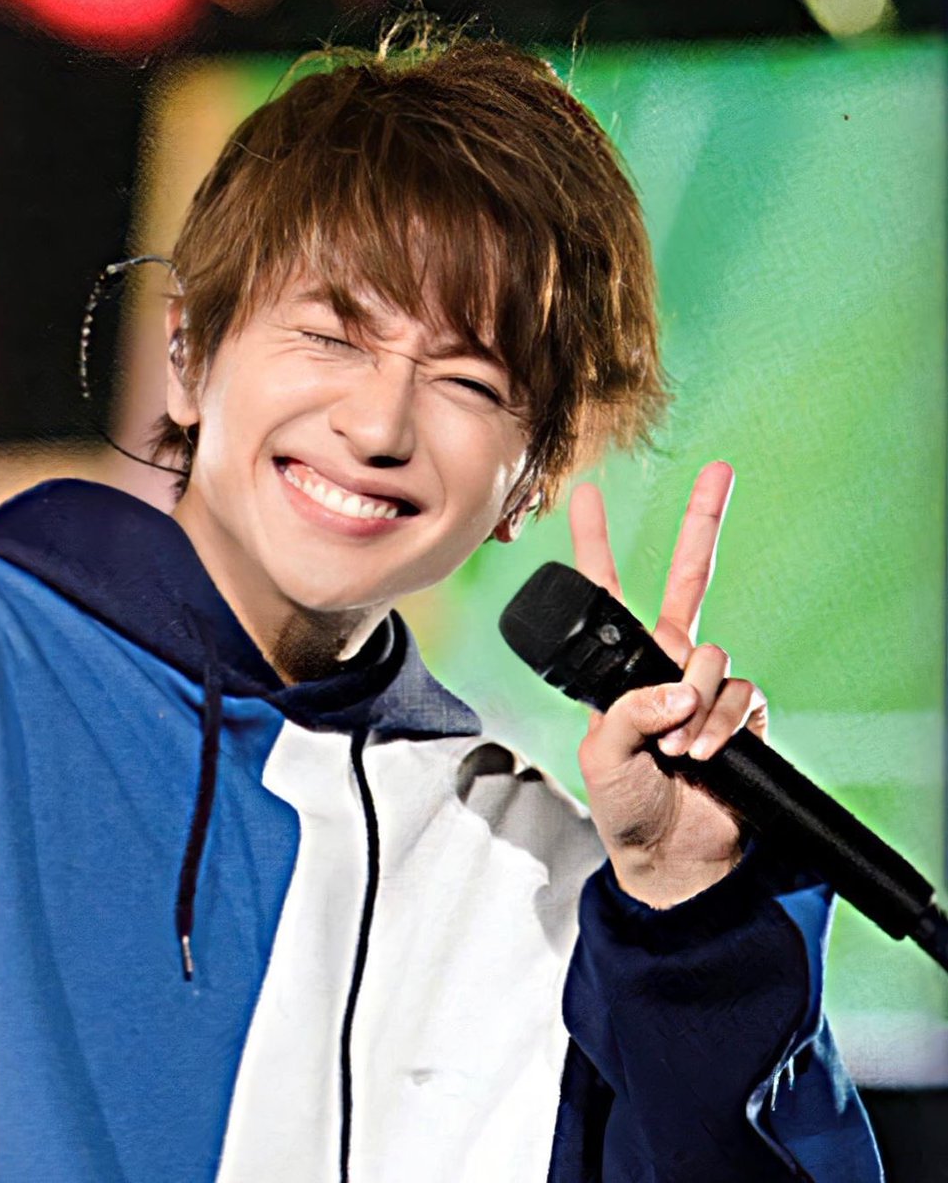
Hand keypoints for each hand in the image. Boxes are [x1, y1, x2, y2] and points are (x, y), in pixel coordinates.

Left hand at [570, 462, 767, 908]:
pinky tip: (703, 753)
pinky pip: (740, 695)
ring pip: (713, 654)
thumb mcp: (599, 755)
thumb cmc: (623, 806)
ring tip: (674, 747)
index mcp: (621, 668)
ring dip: (694, 701)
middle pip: (691, 579)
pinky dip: (720, 725)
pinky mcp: (742, 715)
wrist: (669, 857)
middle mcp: (666, 666)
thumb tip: (675, 688)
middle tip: (719, 470)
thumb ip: (626, 713)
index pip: (607, 594)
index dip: (596, 544)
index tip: (585, 495)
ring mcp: (706, 689)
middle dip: (704, 523)